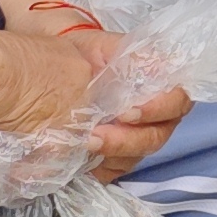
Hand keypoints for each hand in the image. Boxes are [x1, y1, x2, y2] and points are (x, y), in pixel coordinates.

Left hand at [0, 21, 184, 176]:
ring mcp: (127, 135)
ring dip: (113, 155)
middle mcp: (148, 113)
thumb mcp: (99, 45)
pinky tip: (83, 165)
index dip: (160, 108)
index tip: (127, 111)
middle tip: (95, 136)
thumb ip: (130, 54)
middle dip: (129, 138)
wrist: (38, 66)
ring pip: (136, 156)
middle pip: (158, 135)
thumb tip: (155, 65)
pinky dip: (99, 170)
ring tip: (84, 147)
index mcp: (153, 84)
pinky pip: (112, 171)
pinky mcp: (105, 154)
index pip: (178, 100)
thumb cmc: (72, 51)